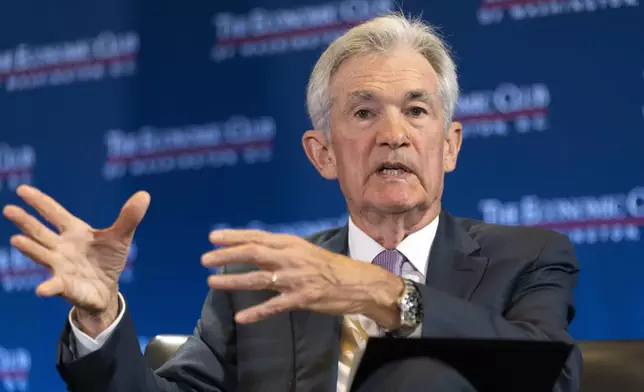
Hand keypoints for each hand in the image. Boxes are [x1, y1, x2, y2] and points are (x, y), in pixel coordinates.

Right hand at [2, 185, 149, 334]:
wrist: (106, 289)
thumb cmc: (108, 260)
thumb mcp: (121, 237)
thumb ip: (129, 217)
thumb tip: (144, 195)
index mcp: (74, 232)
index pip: (54, 213)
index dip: (40, 201)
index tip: (22, 190)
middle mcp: (61, 247)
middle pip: (40, 232)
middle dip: (25, 221)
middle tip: (9, 209)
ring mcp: (59, 266)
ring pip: (41, 255)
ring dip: (30, 248)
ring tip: (17, 240)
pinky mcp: (64, 285)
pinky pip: (54, 285)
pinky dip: (48, 287)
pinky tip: (42, 290)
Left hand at [201, 229, 404, 327]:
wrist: (358, 283)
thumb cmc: (331, 267)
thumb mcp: (306, 251)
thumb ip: (283, 251)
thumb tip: (258, 249)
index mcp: (292, 244)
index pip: (258, 237)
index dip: (234, 237)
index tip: (213, 237)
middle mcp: (291, 258)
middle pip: (253, 254)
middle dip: (227, 255)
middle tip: (206, 259)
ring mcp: (295, 279)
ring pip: (258, 279)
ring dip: (233, 280)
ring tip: (212, 282)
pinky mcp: (301, 299)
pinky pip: (274, 306)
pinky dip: (256, 313)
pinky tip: (241, 317)